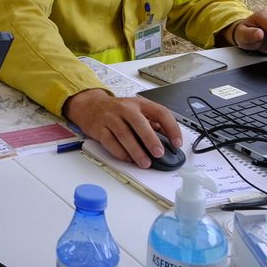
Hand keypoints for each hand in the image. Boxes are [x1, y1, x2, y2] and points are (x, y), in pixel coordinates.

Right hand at [62, 88, 181, 168]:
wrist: (89, 106)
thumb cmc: (117, 110)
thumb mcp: (137, 110)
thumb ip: (152, 122)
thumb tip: (169, 138)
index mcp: (139, 103)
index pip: (160, 112)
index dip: (171, 128)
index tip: (177, 143)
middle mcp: (125, 108)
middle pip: (139, 123)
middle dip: (150, 139)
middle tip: (159, 153)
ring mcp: (110, 118)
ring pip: (124, 135)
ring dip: (136, 151)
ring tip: (145, 163)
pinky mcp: (99, 128)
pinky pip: (110, 142)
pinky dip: (120, 153)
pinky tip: (128, 159)